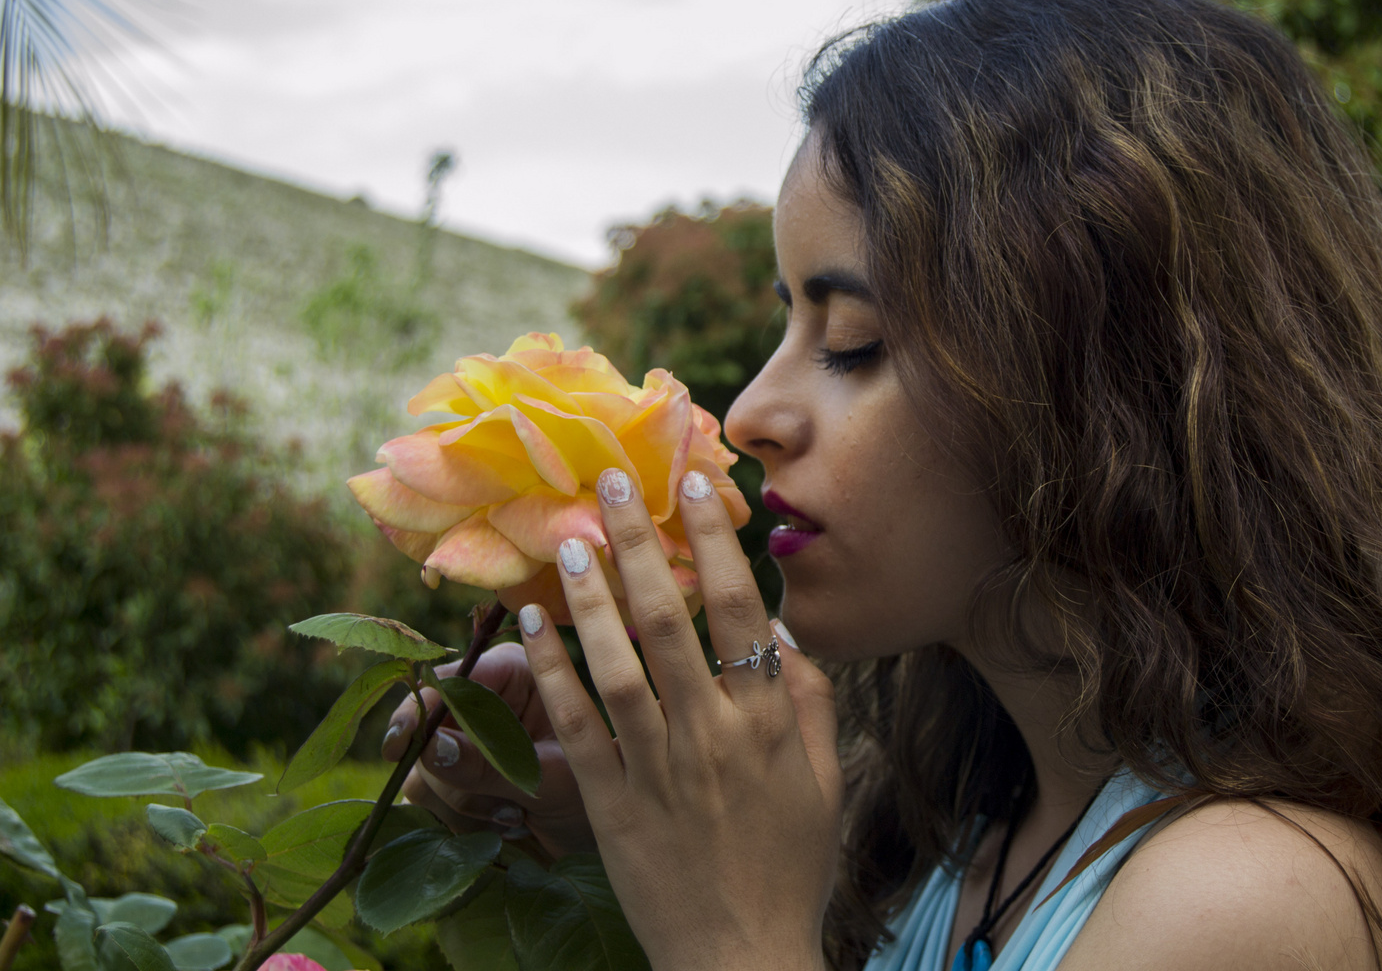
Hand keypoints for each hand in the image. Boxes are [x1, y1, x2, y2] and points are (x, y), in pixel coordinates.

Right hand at [380, 641, 594, 857]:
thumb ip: (490, 764)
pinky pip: (426, 796)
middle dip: (454, 776)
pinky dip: (460, 819)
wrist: (609, 831)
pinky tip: (505, 823)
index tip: (401, 746)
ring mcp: (465, 735)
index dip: (418, 711)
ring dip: (462, 804)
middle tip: (504, 806)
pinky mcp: (455, 770)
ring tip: (515, 815)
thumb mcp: (548, 778)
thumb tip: (431, 746)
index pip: (447, 680)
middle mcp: (484, 695)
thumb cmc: (599, 791)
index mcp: (513, 670)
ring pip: (420, 767)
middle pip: (425, 728)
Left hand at [518, 467, 840, 970]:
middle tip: (615, 482)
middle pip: (669, 620)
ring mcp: (653, 768)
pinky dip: (552, 671)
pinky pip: (575, 726)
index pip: (739, 610)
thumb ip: (809, 702)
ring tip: (569, 536)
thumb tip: (782, 632)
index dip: (717, 540)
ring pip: (615, 664)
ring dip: (590, 595)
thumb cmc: (790, 867)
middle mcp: (708, 735)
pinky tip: (534, 623)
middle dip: (641, 542)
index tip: (697, 484)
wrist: (741, 956)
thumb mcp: (824, 782)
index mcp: (764, 724)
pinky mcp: (607, 803)